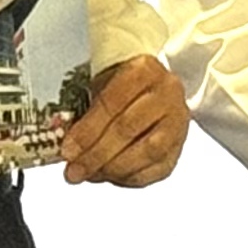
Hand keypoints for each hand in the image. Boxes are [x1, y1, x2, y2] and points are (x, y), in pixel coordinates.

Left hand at [60, 54, 188, 185]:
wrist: (151, 86)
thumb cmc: (121, 87)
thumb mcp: (101, 87)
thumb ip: (85, 114)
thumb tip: (69, 148)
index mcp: (144, 70)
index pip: (112, 103)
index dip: (87, 131)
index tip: (67, 150)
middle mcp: (167, 92)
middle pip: (128, 128)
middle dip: (96, 155)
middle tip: (74, 170)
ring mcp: (178, 120)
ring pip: (148, 151)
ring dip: (114, 168)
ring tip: (90, 174)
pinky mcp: (180, 145)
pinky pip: (157, 169)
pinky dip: (130, 177)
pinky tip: (109, 176)